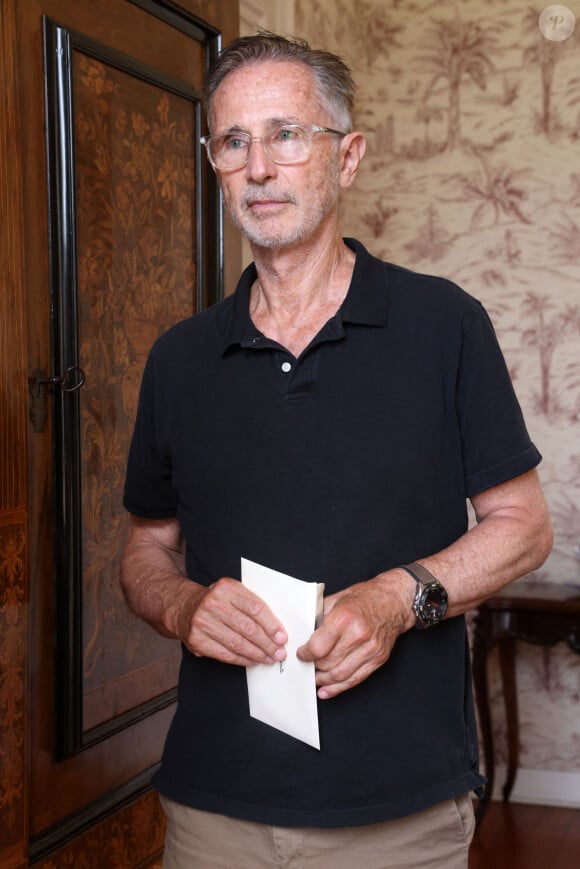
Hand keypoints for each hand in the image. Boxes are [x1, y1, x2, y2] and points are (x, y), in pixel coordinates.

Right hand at [173, 577, 287, 666]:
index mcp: (227, 588)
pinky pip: (225, 654)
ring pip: (237, 643)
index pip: (255, 608)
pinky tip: (253, 661)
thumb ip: (251, 604)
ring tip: (269, 658)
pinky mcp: (197, 640)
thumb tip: (276, 629)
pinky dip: (242, 660)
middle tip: (279, 652)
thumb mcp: (232, 592)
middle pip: (248, 627)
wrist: (184, 606)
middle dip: (267, 643)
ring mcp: (203, 622)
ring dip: (257, 654)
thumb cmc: (216, 600)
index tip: (282, 637)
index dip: (271, 625)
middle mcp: (213, 603)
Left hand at [296, 571, 414, 698]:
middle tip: (306, 665)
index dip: (305, 654)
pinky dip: (339, 687)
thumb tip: (303, 632)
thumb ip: (318, 615)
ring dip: (324, 680)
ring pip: (340, 674)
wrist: (394, 601)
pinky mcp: (378, 659)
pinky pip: (355, 679)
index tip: (301, 654)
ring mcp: (370, 649)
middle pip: (328, 662)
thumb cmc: (366, 597)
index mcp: (344, 618)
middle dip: (313, 666)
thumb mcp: (337, 598)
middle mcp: (358, 635)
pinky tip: (327, 689)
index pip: (318, 647)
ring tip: (315, 677)